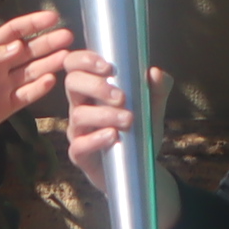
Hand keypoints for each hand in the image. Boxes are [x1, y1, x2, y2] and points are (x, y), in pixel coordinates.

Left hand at [0, 10, 84, 152]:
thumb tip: (19, 45)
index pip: (14, 32)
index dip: (33, 23)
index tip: (53, 18)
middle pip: (28, 51)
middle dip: (48, 43)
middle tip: (68, 37)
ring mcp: (5, 86)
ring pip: (32, 71)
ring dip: (49, 63)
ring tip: (66, 57)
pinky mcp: (8, 106)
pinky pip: (28, 94)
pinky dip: (39, 88)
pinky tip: (51, 80)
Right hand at [60, 52, 169, 197]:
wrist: (138, 169)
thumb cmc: (138, 131)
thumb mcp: (152, 108)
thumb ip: (157, 89)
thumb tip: (156, 73)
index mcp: (92, 89)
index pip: (75, 65)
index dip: (84, 60)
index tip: (108, 66)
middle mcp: (80, 106)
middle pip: (72, 83)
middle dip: (96, 86)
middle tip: (121, 96)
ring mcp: (77, 130)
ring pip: (79, 115)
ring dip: (104, 115)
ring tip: (128, 119)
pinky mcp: (80, 154)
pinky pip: (79, 145)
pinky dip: (96, 139)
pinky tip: (113, 136)